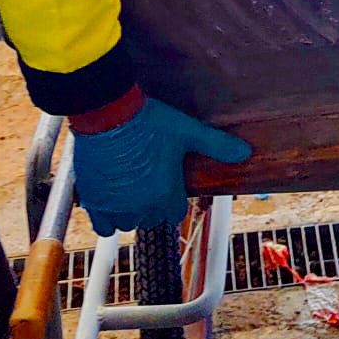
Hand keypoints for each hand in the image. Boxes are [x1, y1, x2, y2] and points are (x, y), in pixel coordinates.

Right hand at [72, 98, 250, 233]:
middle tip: (148, 180)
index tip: (166, 182)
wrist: (108, 112)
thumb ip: (216, 144)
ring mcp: (116, 205)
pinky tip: (110, 199)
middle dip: (152, 204)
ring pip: (128, 223)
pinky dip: (106, 218)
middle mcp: (141, 205)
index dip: (172, 198)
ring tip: (129, 188)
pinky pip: (103, 226)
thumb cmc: (149, 120)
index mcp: (165, 193)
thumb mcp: (187, 130)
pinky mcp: (93, 200)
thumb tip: (245, 152)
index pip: (174, 213)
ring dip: (130, 212)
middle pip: (151, 219)